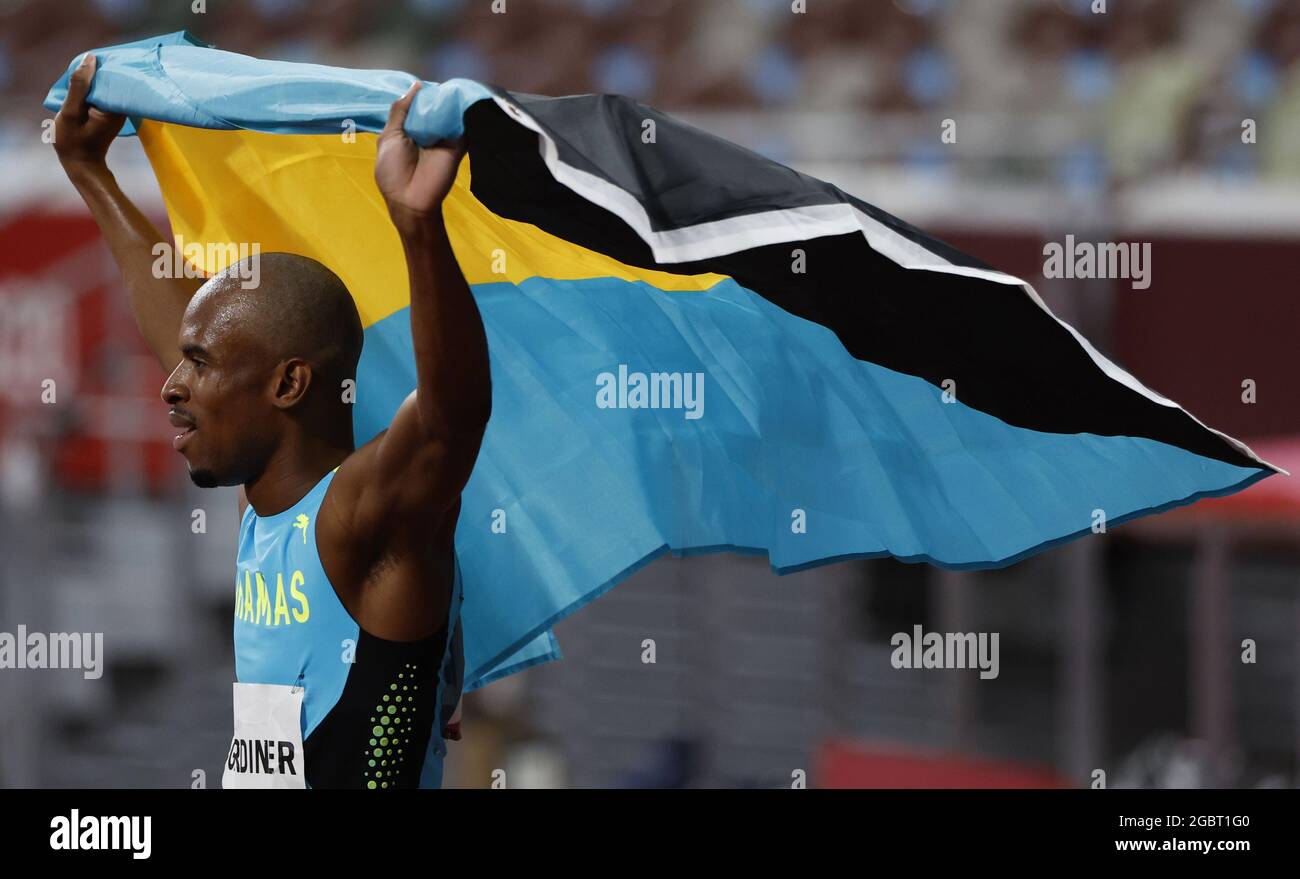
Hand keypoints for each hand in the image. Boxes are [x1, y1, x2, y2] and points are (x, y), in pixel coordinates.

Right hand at [53, 55, 125, 170]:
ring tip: (84, 69)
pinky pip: (104, 93)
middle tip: (87, 59)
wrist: (81, 164)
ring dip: (96, 78)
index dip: (106, 63)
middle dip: (101, 68)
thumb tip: (89, 58)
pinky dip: (94, 87)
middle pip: (113, 79)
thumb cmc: (74, 141)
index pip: (116, 75)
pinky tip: (85, 83)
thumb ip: (79, 85)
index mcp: (117, 106)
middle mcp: (122, 107)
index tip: (96, 54)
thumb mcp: (71, 111)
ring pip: (107, 86)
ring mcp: (117, 110)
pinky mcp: (110, 112)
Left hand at [375, 81, 465, 230]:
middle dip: (435, 95)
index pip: (416, 105)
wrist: (410, 200)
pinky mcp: (458, 144)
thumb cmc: (393, 171)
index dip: (419, 93)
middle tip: (438, 81)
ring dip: (449, 101)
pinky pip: (463, 126)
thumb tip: (415, 85)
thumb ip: (400, 111)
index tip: (422, 80)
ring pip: (449, 113)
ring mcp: (444, 137)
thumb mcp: (389, 136)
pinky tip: (462, 99)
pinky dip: (464, 113)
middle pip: (433, 106)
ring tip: (451, 87)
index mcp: (408, 129)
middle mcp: (427, 131)